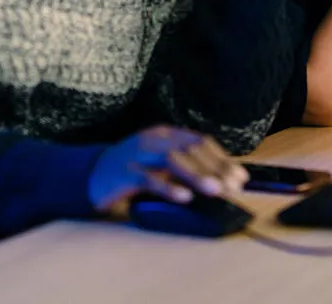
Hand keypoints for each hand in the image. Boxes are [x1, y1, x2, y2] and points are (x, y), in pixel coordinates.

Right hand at [88, 125, 247, 211]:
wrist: (92, 174)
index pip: (200, 141)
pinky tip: (184, 197)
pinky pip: (149, 179)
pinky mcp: (125, 172)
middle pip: (190, 149)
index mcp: (166, 134)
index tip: (240, 177)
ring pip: (173, 160)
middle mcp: (154, 139)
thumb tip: (222, 180)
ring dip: (197, 175)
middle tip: (232, 186)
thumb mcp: (161, 163)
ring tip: (216, 190)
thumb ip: (186, 167)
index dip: (222, 158)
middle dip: (215, 168)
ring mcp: (138, 153)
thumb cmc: (134, 169)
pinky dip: (168, 188)